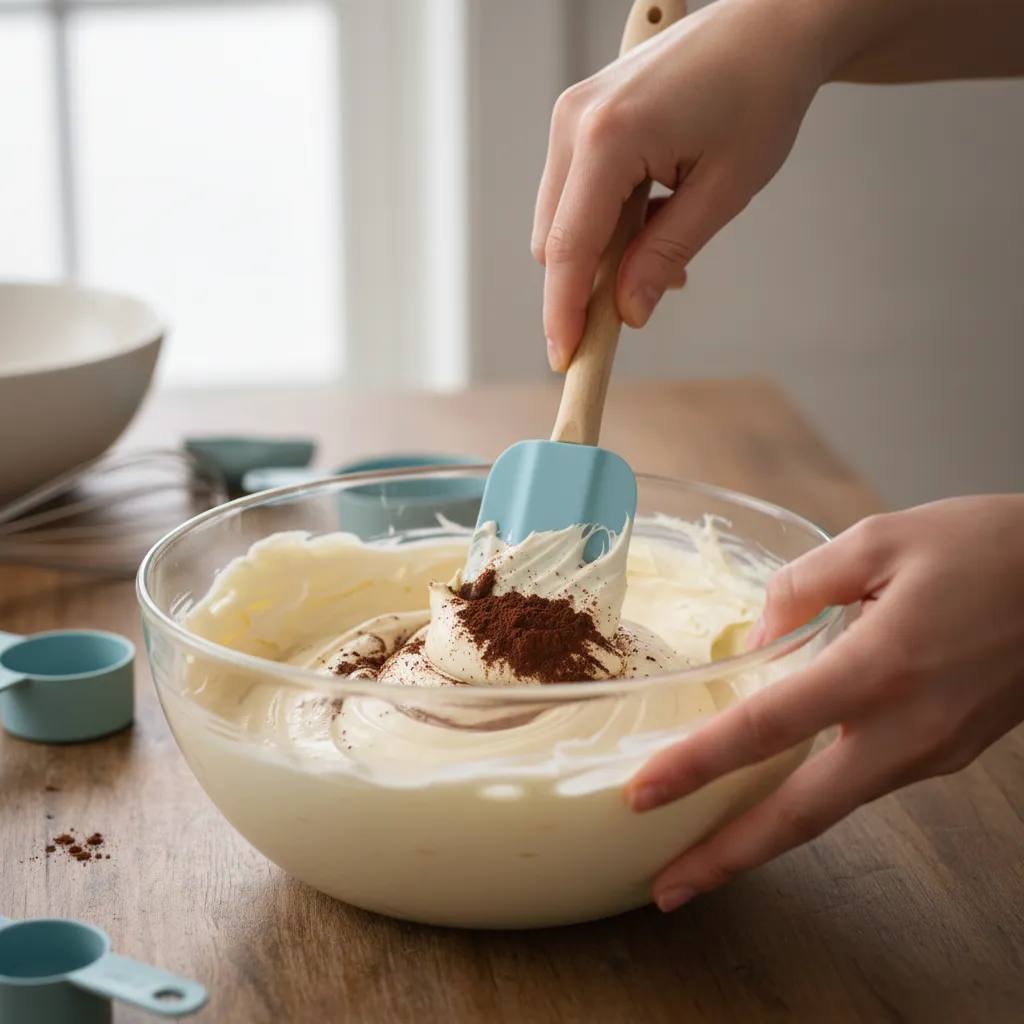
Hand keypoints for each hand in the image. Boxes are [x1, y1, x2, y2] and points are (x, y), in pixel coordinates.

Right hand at [532, 0, 826, 369]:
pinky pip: (575, 192)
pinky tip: (653, 214)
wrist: (772, 25)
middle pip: (552, 240)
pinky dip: (604, 221)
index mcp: (608, 137)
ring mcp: (573, 115)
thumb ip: (665, 254)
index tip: (566, 359)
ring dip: (600, 252)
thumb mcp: (723, 191)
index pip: (567, 249)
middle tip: (649, 296)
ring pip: (560, 219)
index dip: (563, 313)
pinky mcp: (582, 116)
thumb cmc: (761, 95)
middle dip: (588, 284)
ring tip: (666, 248)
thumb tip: (628, 312)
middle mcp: (575, 122)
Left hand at [626, 495, 1023, 911]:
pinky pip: (864, 779)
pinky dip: (810, 796)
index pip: (766, 728)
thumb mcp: (880, 538)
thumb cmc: (988, 547)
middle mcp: (908, 727)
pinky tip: (774, 790)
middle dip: (728, 857)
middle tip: (665, 888)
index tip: (642, 793)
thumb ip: (802, 587)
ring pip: (833, 805)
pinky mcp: (948, 753)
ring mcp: (933, 751)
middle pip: (802, 813)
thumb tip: (756, 642)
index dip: (697, 765)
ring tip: (705, 849)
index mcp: (881, 666)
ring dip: (765, 834)